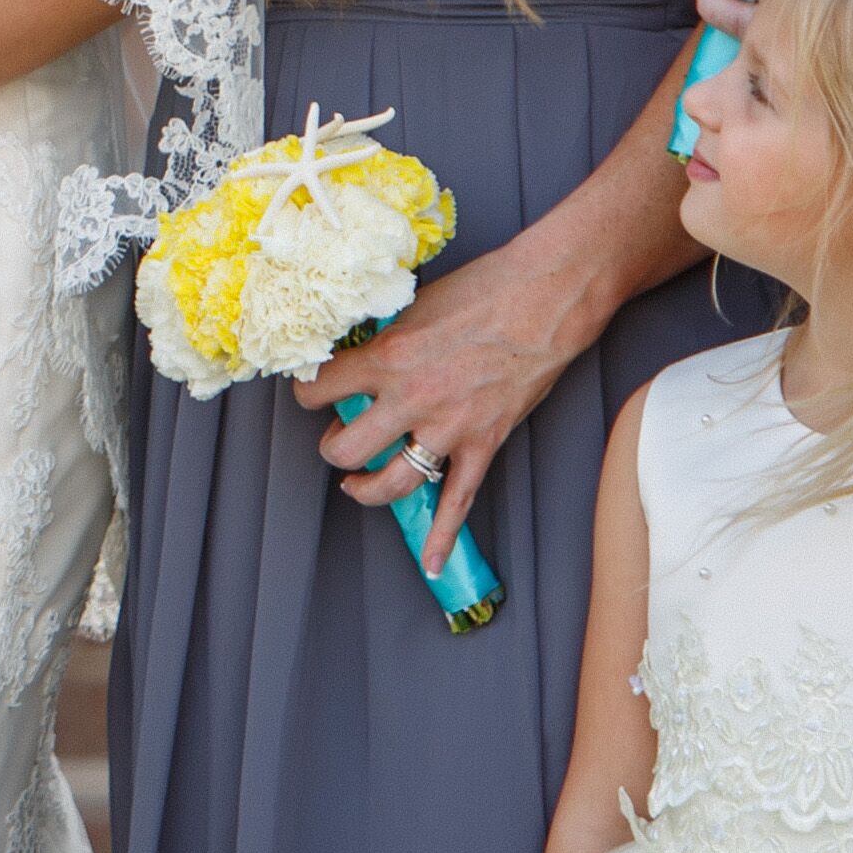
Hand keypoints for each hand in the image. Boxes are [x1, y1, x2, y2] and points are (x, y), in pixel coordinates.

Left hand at [293, 231, 596, 567]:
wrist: (545, 298)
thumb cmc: (485, 290)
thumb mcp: (414, 306)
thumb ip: (385, 341)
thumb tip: (361, 358)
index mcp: (387, 358)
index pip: (321, 390)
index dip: (307, 393)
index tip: (312, 393)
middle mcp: (411, 400)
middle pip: (345, 448)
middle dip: (333, 446)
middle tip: (338, 436)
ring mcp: (447, 429)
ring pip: (390, 483)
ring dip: (365, 489)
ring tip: (357, 484)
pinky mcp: (483, 445)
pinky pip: (457, 503)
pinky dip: (442, 537)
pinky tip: (430, 562)